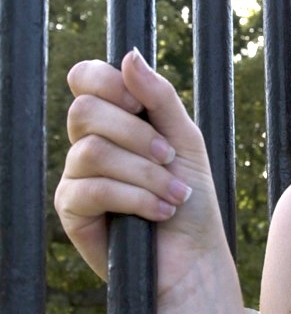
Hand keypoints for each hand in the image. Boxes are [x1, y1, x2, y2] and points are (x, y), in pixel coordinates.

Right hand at [54, 49, 243, 313]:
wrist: (194, 258)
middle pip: (84, 111)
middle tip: (169, 159)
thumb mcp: (185, 141)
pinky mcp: (72, 211)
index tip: (139, 102)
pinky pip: (92, 188)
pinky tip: (158, 212)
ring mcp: (76, 177)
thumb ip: (159, 98)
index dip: (108, 81)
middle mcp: (89, 143)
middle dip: (137, 134)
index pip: (86, 78)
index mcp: (116, 121)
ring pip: (91, 151)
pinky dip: (135, 197)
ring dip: (145, 173)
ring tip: (172, 195)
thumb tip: (129, 55)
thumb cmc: (193, 199)